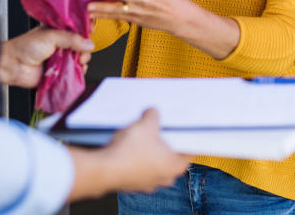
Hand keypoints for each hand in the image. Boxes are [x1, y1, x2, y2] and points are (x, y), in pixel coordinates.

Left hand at [0, 27, 92, 87]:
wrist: (13, 65)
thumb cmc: (26, 46)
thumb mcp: (51, 36)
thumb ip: (71, 39)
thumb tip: (89, 43)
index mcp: (59, 31)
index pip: (78, 31)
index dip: (85, 34)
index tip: (90, 38)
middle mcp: (61, 44)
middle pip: (81, 47)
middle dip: (84, 51)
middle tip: (79, 54)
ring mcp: (61, 59)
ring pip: (79, 60)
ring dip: (81, 63)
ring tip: (75, 63)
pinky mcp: (60, 72)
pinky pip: (73, 73)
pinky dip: (76, 73)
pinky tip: (74, 71)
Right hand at [67, 109, 190, 200]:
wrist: (105, 169)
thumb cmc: (130, 151)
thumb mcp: (146, 124)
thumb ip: (153, 115)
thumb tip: (152, 112)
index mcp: (175, 166)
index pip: (190, 149)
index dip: (186, 135)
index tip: (183, 127)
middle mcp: (165, 178)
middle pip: (171, 155)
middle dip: (166, 141)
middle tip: (161, 127)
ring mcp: (148, 183)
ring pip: (155, 163)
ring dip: (150, 151)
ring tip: (142, 135)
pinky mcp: (133, 183)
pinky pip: (140, 168)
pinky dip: (137, 159)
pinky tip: (130, 146)